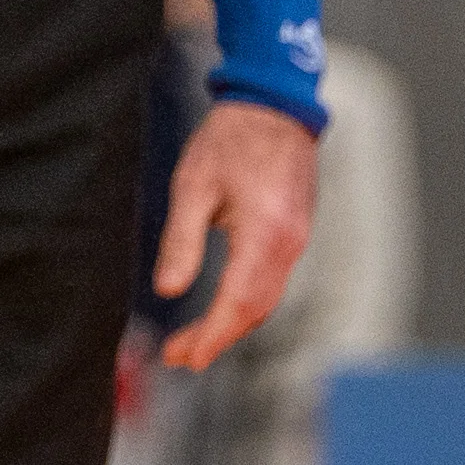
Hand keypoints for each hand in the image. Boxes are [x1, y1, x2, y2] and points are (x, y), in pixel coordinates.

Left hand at [149, 100, 322, 371]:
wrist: (275, 106)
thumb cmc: (231, 139)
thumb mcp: (193, 185)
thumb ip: (181, 241)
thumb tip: (168, 290)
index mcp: (264, 232)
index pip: (237, 301)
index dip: (211, 336)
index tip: (185, 359)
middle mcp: (288, 243)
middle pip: (254, 310)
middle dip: (216, 338)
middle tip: (178, 356)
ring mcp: (297, 240)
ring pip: (265, 300)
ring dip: (230, 325)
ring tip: (191, 341)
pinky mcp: (295, 235)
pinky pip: (272, 282)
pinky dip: (246, 305)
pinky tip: (221, 308)